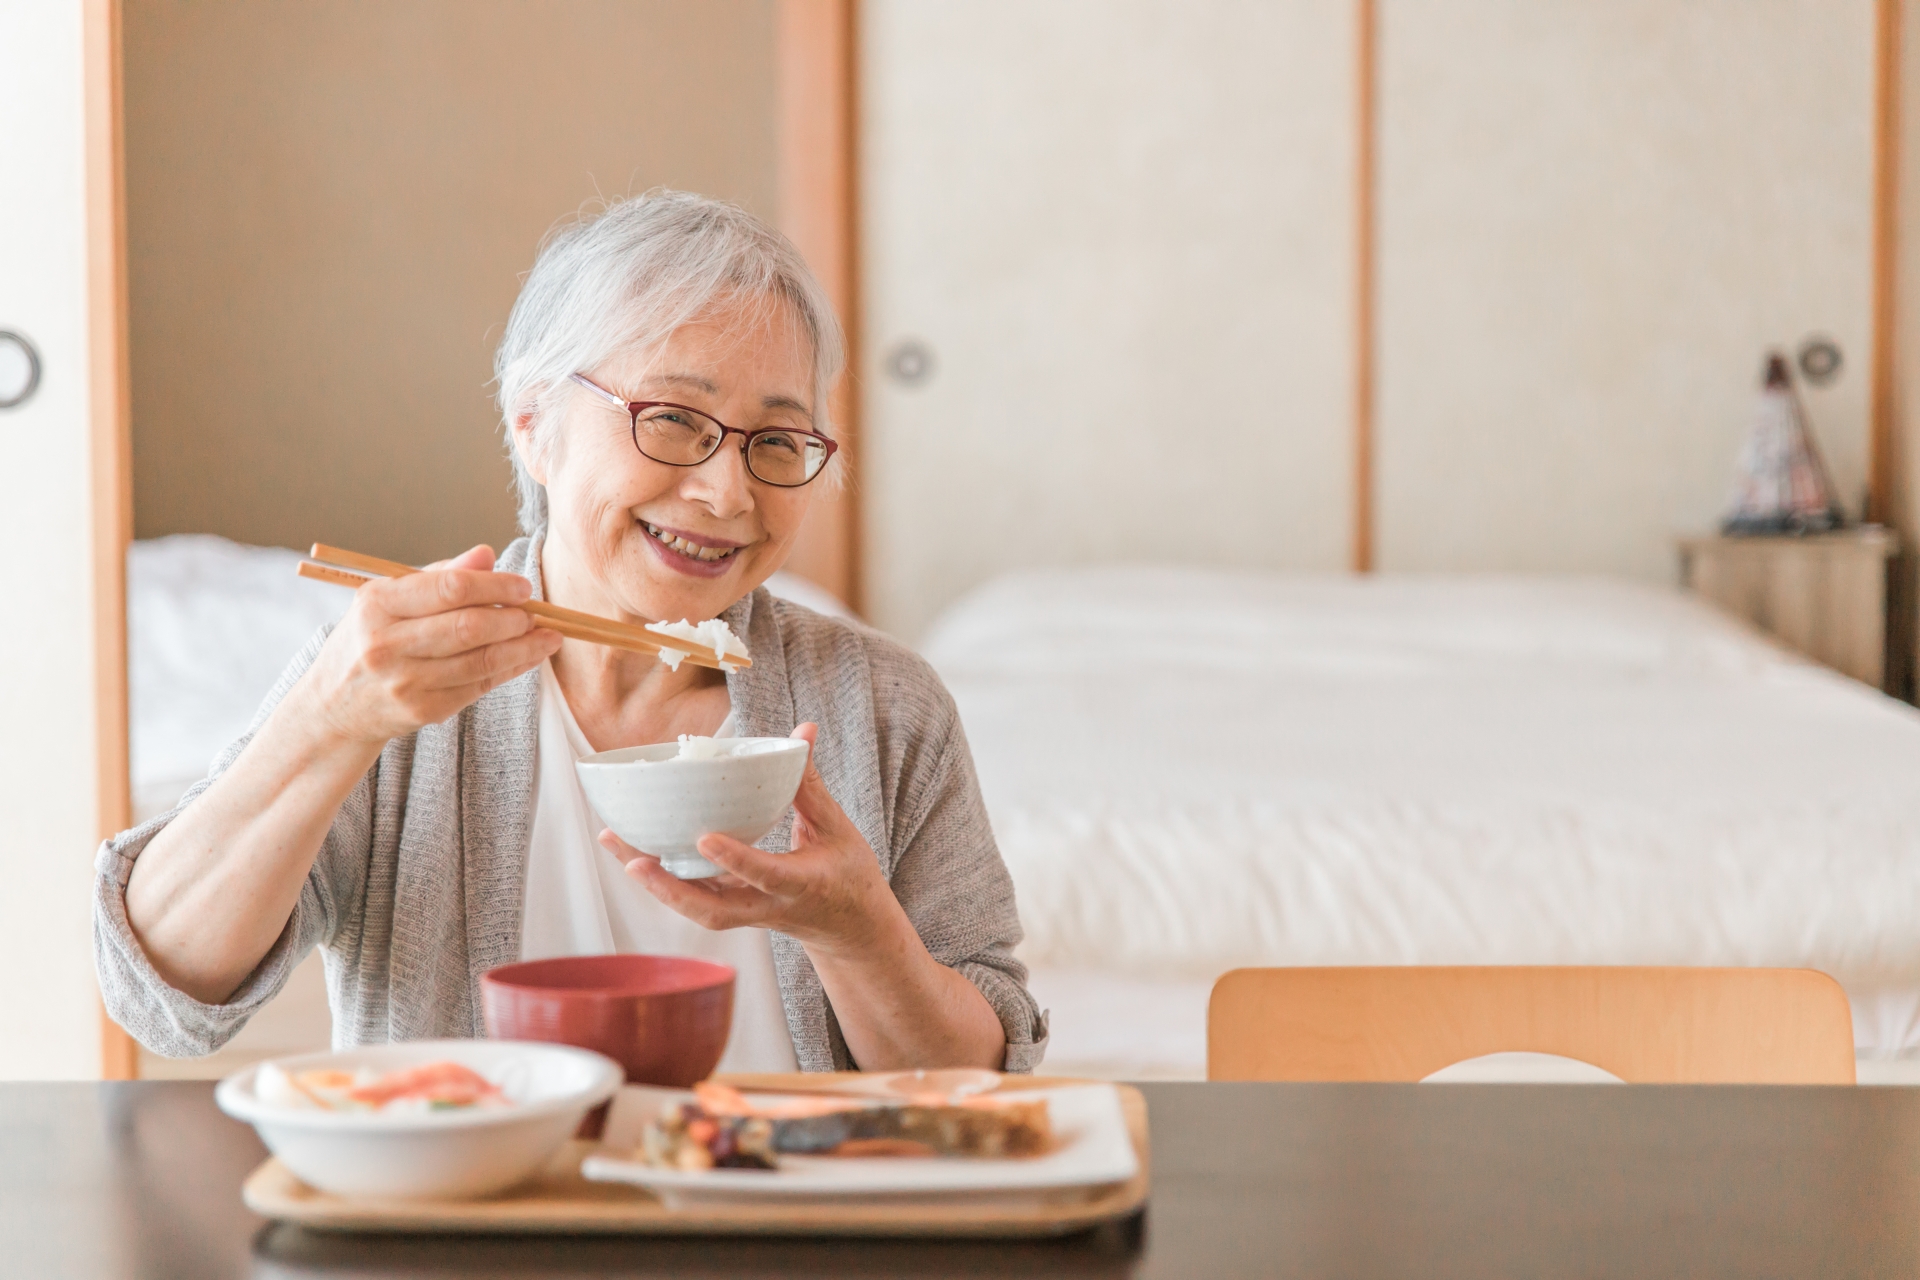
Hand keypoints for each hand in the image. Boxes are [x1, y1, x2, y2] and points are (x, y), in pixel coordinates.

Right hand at [296, 545, 562, 746]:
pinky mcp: (423, 711)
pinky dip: (511, 670)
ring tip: (548, 636)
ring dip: (524, 647)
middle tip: (536, 612)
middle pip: (469, 627)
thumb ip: (441, 575)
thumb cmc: (370, 638)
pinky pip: (480, 686)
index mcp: (378, 604)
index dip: (495, 585)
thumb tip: (486, 554)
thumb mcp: (390, 598)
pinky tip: (528, 657)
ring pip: (481, 661)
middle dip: (513, 618)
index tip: (522, 586)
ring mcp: (405, 682)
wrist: (335, 705)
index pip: (450, 588)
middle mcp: (387, 644)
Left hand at [601, 724, 907, 957]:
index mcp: (801, 885)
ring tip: (615, 843)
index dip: (736, 860)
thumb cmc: (848, 874)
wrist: (851, 930)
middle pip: (713, 911)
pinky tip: (631, 850)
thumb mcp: (837, 828)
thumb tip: (802, 730)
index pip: (766, 875)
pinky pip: (693, 898)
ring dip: (653, 882)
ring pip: (694, 908)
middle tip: (635, 861)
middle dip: (671, 890)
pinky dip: (661, 877)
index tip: (705, 838)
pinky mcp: (734, 911)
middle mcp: (769, 907)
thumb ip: (810, 783)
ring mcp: (748, 915)